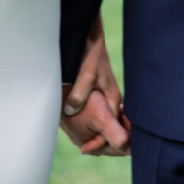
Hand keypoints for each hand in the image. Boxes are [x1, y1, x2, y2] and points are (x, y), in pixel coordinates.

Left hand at [59, 14, 129, 155]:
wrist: (91, 34)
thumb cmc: (91, 53)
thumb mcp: (85, 73)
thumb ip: (80, 94)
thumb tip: (70, 112)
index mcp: (112, 99)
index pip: (113, 131)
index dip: (100, 143)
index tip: (84, 149)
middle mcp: (111, 99)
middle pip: (108, 128)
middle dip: (98, 140)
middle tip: (80, 148)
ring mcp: (105, 95)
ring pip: (102, 120)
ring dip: (92, 129)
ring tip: (78, 140)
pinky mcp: (99, 89)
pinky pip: (96, 111)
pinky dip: (90, 119)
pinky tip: (76, 122)